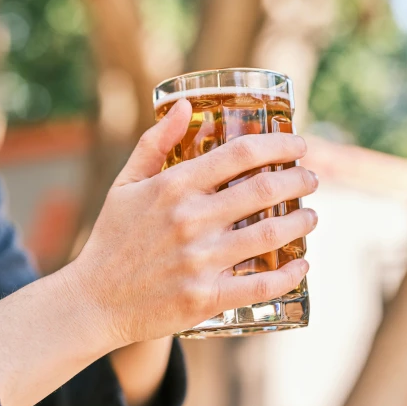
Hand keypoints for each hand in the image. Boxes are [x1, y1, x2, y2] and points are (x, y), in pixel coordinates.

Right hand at [68, 99, 317, 345]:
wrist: (95, 300)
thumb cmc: (112, 239)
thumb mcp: (125, 185)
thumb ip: (154, 143)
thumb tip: (184, 105)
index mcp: (173, 187)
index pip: (241, 154)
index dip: (279, 145)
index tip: (299, 146)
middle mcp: (190, 220)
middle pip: (264, 190)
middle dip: (299, 180)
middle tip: (310, 180)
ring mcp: (199, 260)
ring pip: (270, 235)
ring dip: (301, 222)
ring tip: (311, 217)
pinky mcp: (205, 297)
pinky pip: (261, 285)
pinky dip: (290, 275)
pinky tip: (301, 265)